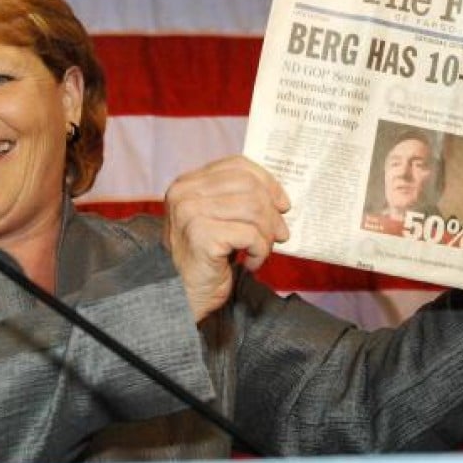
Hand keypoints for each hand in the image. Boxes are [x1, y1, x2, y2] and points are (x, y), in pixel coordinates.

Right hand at [164, 156, 290, 321]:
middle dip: (272, 213)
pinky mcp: (202, 236)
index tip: (282, 204)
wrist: (180, 296)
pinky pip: (250, 234)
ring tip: (261, 251)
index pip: (237, 166)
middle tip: (280, 235)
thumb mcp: (218, 220)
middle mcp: (185, 193)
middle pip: (250, 186)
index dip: (266, 182)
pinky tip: (250, 263)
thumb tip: (280, 201)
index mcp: (188, 183)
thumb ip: (238, 201)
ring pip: (254, 209)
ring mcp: (191, 213)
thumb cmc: (204, 259)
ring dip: (267, 234)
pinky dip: (259, 251)